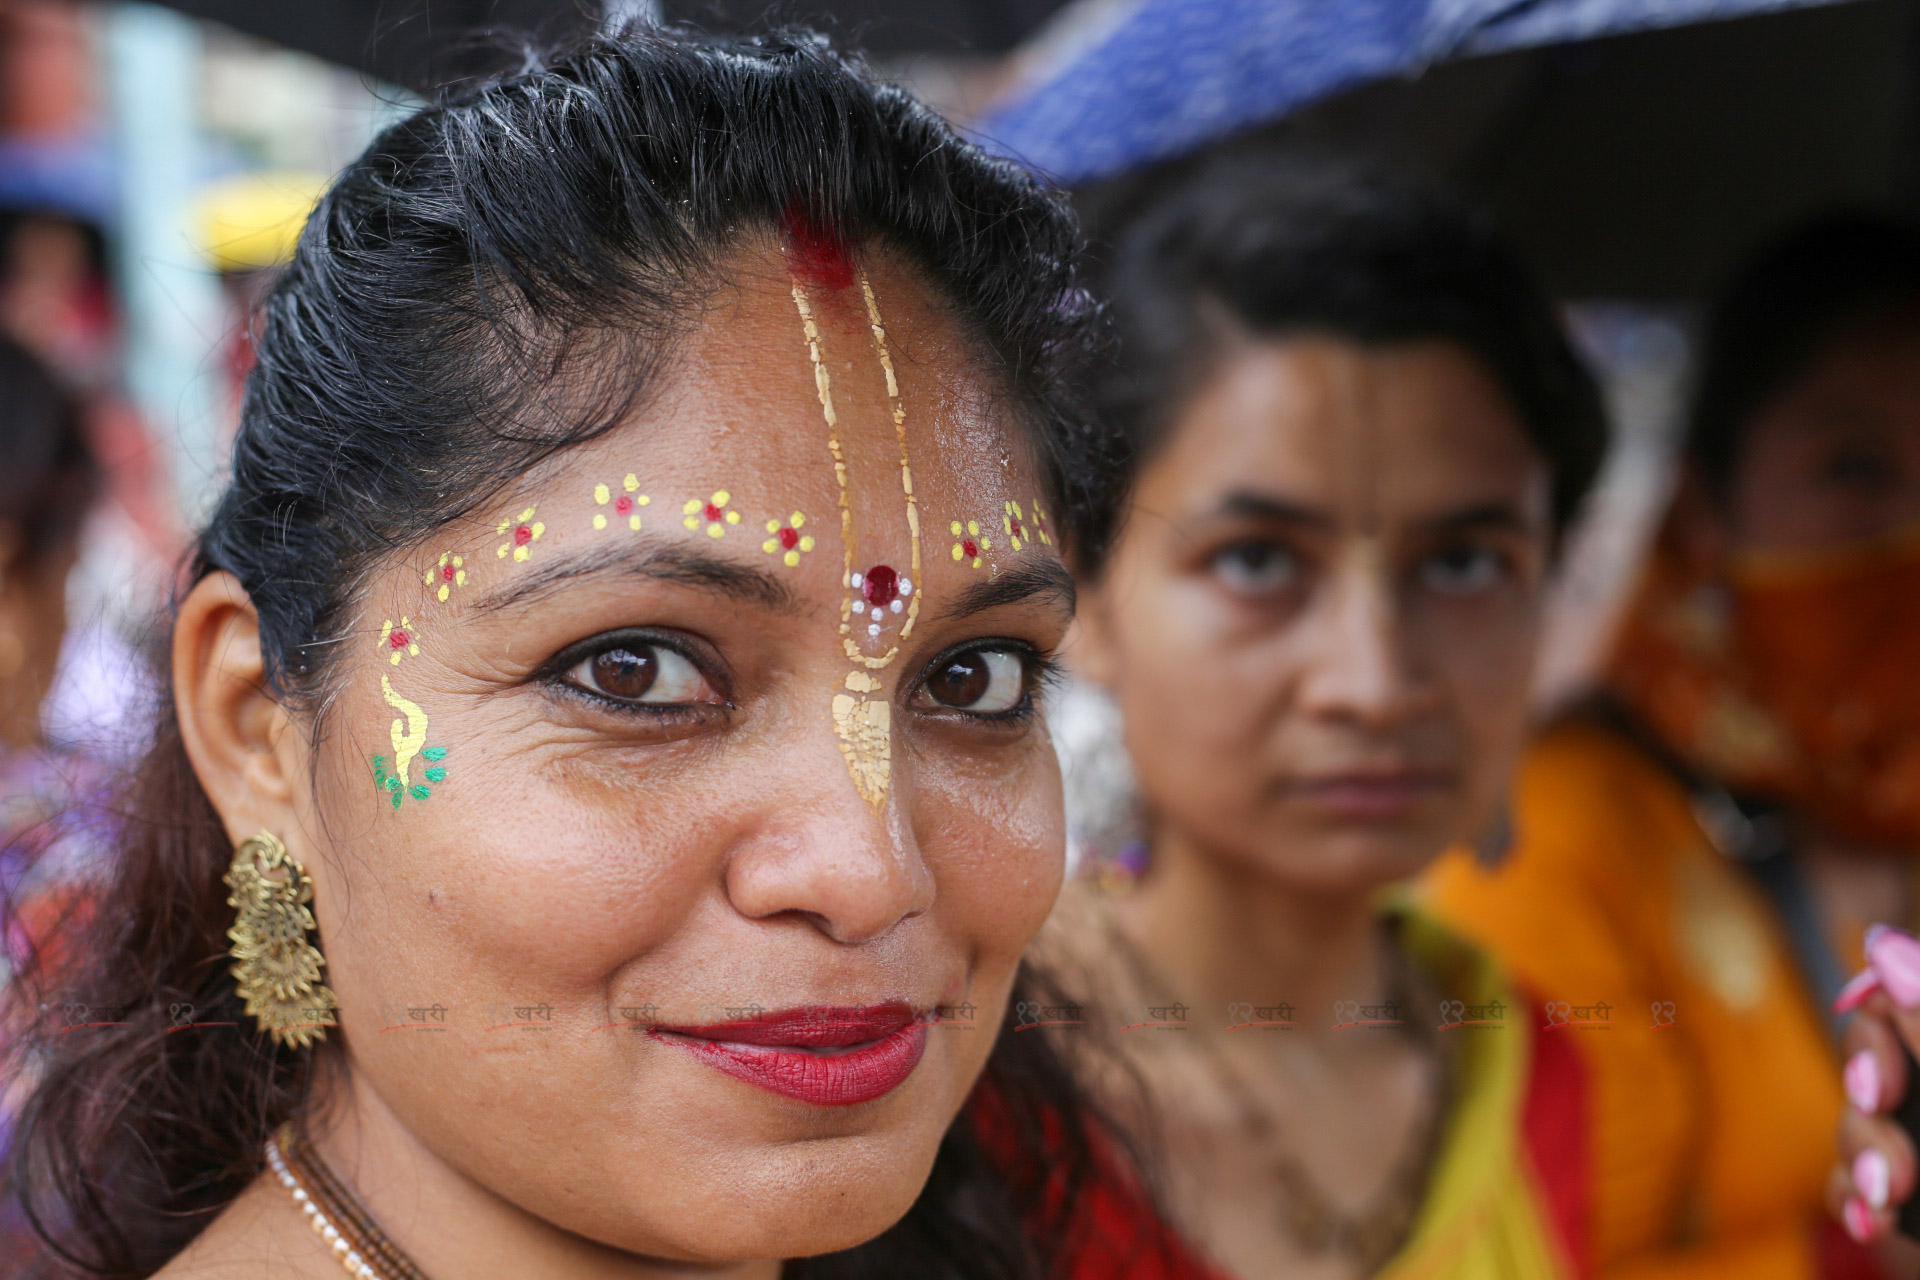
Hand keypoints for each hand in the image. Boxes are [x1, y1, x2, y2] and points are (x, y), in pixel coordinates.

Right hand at [1831, 925, 1919, 1244]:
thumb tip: (1883, 944)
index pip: (1910, 992)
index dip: (1884, 1010)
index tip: (1883, 1074)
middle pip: (1872, 1043)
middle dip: (1864, 1083)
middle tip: (1883, 1119)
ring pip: (1854, 1112)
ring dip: (1858, 1151)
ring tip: (1888, 1197)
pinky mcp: (1908, 1200)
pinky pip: (1848, 1178)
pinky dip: (1850, 1196)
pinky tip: (1872, 1220)